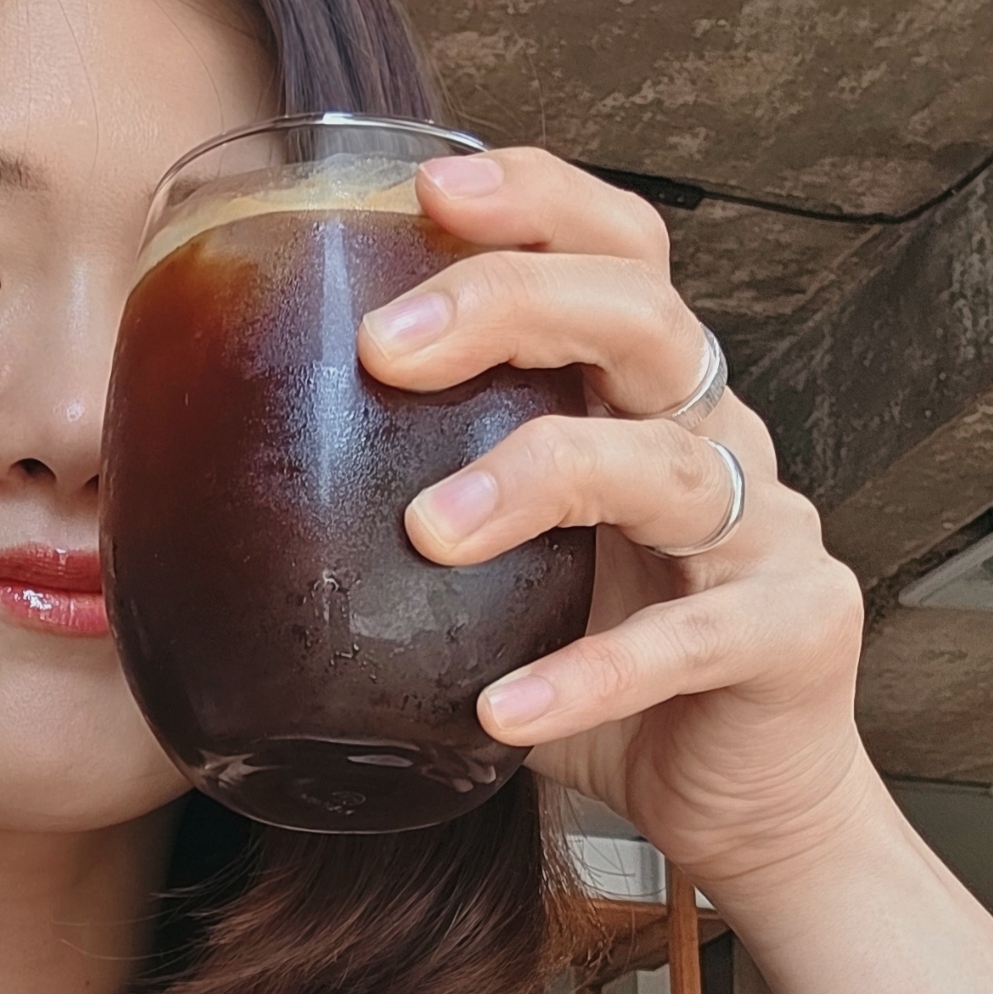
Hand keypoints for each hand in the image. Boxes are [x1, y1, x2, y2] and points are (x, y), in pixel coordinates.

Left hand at [355, 146, 876, 897]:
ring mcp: (768, 536)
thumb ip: (411, 524)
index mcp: (647, 404)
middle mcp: (719, 442)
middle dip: (518, 306)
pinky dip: (592, 675)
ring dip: (544, 478)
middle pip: (645, 320)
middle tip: (387, 349)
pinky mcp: (794, 638)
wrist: (743, 806)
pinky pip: (690, 644)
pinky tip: (501, 711)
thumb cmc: (603, 674)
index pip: (619, 255)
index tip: (430, 187)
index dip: (541, 203)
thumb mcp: (501, 582)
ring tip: (431, 529)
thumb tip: (198, 515)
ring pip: (673, 467)